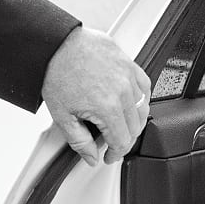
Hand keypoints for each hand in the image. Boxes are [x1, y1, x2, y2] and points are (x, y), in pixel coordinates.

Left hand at [41, 28, 150, 165]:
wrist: (59, 46)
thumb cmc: (58, 75)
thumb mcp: (63, 117)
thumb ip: (80, 142)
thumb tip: (92, 157)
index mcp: (108, 107)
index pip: (123, 140)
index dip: (115, 154)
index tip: (108, 156)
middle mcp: (124, 91)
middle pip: (136, 126)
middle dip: (124, 140)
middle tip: (111, 144)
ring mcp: (129, 75)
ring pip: (144, 107)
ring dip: (134, 122)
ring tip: (120, 126)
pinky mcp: (130, 63)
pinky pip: (146, 86)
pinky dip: (142, 99)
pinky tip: (131, 103)